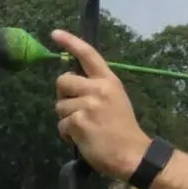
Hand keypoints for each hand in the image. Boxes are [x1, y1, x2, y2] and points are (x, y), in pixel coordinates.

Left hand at [51, 30, 148, 180]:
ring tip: (85, 129)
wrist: (132, 155)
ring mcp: (88, 105)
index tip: (55, 33)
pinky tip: (82, 139)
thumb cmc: (123, 130)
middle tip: (77, 109)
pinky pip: (61, 124)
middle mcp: (98, 89)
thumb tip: (70, 83)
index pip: (88, 55)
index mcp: (109, 81)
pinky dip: (67, 134)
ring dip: (67, 119)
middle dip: (64, 94)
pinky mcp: (79, 121)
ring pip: (60, 106)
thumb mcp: (116, 100)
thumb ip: (96, 89)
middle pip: (63, 80)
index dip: (70, 42)